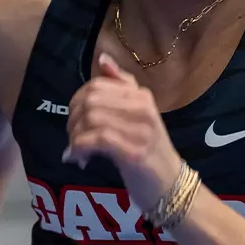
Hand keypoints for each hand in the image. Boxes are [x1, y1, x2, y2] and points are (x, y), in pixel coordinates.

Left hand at [62, 52, 185, 211]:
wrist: (171, 186)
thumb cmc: (147, 151)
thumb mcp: (135, 116)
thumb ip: (120, 87)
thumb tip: (102, 59)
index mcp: (141, 96)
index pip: (96, 85)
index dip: (76, 102)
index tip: (76, 121)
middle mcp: (143, 108)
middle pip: (90, 101)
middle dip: (73, 120)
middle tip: (74, 138)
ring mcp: (140, 130)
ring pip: (90, 119)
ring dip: (75, 137)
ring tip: (77, 150)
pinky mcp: (134, 152)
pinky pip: (96, 140)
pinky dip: (80, 149)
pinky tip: (80, 160)